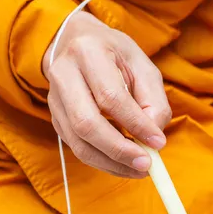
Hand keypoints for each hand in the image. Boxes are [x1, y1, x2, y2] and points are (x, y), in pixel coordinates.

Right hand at [43, 12, 171, 177]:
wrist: (79, 45)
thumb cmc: (117, 58)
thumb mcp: (144, 68)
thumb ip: (155, 103)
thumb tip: (153, 141)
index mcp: (88, 52)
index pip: (110, 97)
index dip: (135, 124)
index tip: (158, 142)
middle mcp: (64, 74)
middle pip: (87, 123)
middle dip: (119, 150)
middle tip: (145, 165)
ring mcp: (54, 99)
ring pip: (79, 143)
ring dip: (111, 163)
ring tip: (137, 169)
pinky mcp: (56, 119)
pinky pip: (78, 149)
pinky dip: (104, 162)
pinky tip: (123, 164)